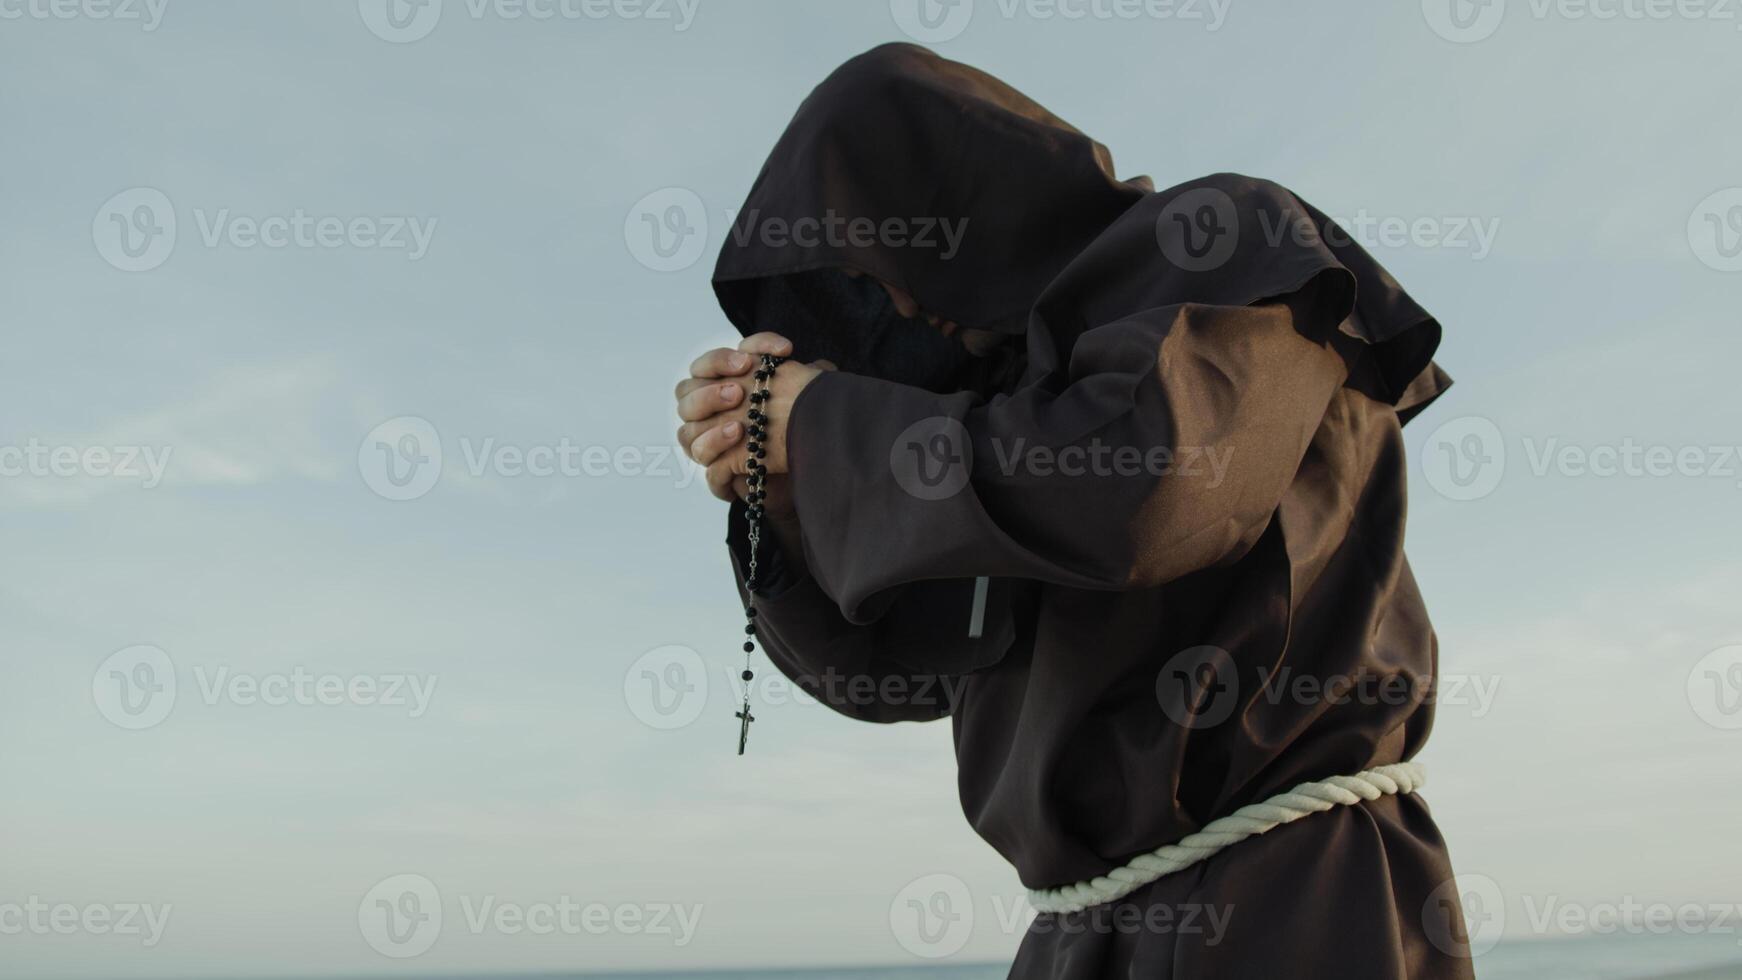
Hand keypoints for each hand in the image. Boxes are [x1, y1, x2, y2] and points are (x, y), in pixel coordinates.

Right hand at [674, 332, 829, 500]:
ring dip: (711, 425)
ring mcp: (707, 443)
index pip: (704, 366)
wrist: (807, 464)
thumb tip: (785, 352)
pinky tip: (738, 439)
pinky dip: (715, 447)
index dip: (720, 360)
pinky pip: (703, 460)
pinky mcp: (717, 470)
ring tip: (737, 423)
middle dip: (711, 391)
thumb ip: (791, 368)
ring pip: (687, 429)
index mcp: (719, 387)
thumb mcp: (799, 390)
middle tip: (738, 391)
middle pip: (686, 394)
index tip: (748, 361)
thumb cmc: (797, 424)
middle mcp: (706, 413)